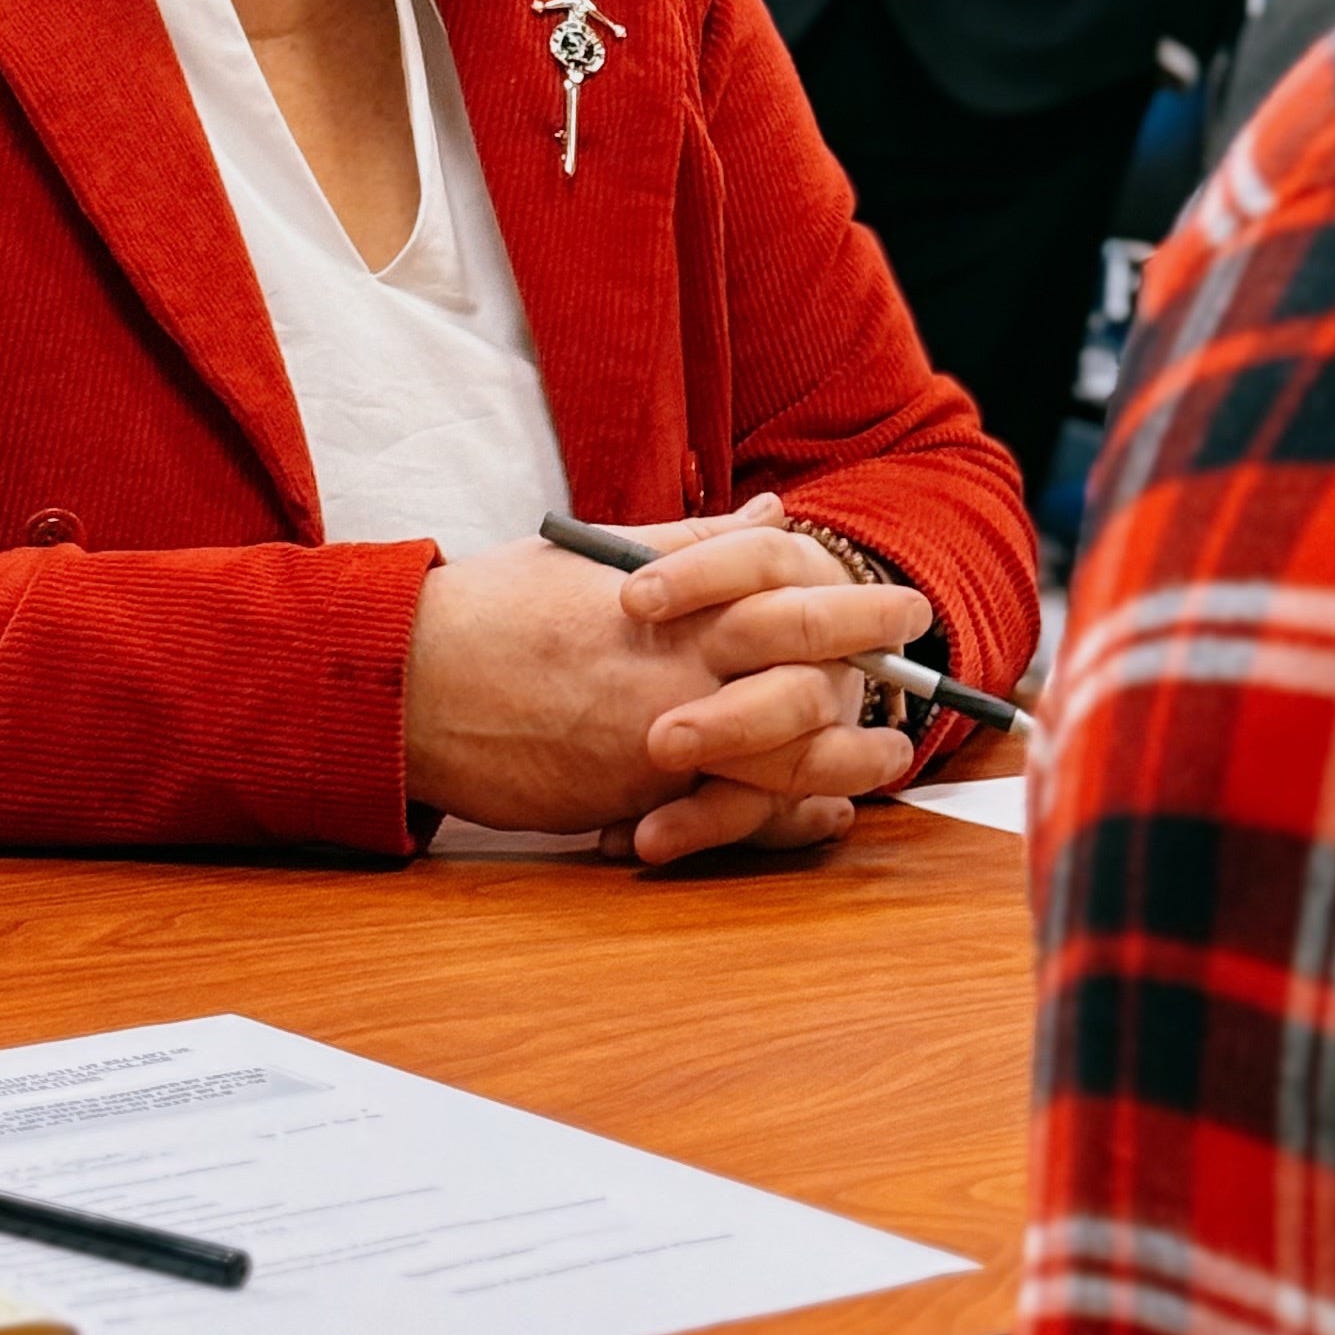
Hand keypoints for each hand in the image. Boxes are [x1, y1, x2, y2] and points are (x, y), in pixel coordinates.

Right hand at [400, 496, 926, 865]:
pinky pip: (727, 815)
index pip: (789, 595)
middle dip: (872, 670)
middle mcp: (675, 669)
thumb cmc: (502, 608)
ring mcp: (656, 740)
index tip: (902, 602)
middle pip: (804, 673)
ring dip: (846, 759)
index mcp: (671, 602)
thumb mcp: (601, 555)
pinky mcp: (629, 797)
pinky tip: (821, 812)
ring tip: (889, 755)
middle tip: (919, 671)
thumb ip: (697, 543)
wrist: (415, 683)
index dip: (857, 603)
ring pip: (780, 757)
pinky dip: (782, 816)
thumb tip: (773, 519)